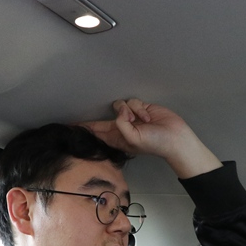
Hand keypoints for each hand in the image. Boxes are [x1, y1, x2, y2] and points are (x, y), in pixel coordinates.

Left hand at [81, 99, 220, 177]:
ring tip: (141, 121)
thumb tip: (119, 111)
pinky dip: (139, 108)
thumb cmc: (154, 143)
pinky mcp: (140, 108)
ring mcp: (130, 117)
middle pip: (103, 119)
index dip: (83, 128)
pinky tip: (148, 117)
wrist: (175, 138)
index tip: (70, 126)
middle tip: (84, 117)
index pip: (96, 132)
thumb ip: (121, 126)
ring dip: (130, 111)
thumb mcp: (133, 139)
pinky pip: (132, 101)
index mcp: (116, 138)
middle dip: (98, 118)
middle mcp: (121, 127)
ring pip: (119, 106)